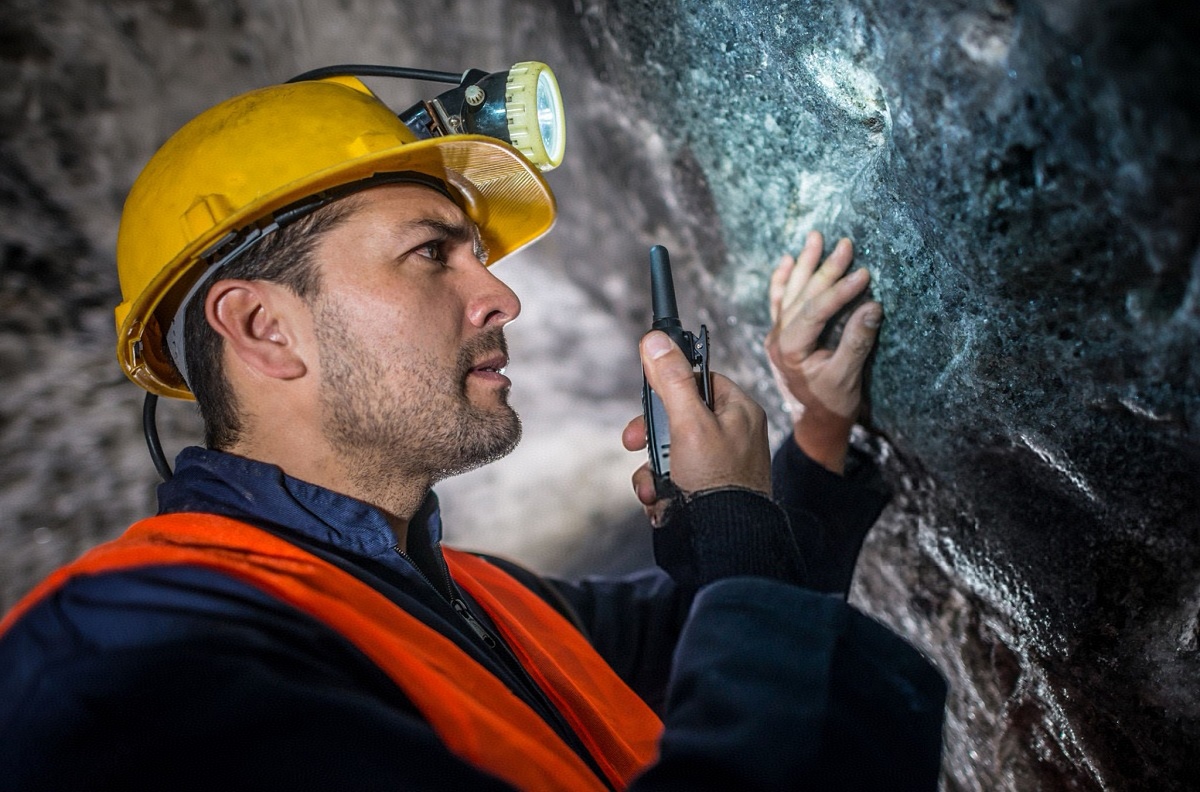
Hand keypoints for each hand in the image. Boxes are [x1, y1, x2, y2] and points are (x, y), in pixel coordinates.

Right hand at [623, 331, 770, 522]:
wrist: (726, 542)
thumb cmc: (719, 482)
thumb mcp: (688, 424)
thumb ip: (671, 381)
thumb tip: (655, 341)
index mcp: (738, 411)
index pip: (699, 379)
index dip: (669, 386)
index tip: (649, 395)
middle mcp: (732, 434)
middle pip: (677, 416)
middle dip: (651, 436)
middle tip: (634, 442)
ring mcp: (719, 464)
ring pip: (669, 450)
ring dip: (651, 468)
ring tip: (652, 486)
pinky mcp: (706, 489)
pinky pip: (673, 477)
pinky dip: (660, 489)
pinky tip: (660, 502)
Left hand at [764, 231, 880, 473]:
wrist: (816, 423)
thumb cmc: (832, 404)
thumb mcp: (847, 377)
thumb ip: (857, 342)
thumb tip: (873, 306)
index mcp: (790, 351)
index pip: (814, 311)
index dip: (839, 291)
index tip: (864, 274)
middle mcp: (778, 339)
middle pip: (801, 296)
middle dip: (824, 268)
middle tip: (845, 244)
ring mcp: (776, 335)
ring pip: (789, 293)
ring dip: (803, 264)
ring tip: (816, 237)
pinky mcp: (782, 334)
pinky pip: (779, 301)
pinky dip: (783, 280)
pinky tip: (787, 260)